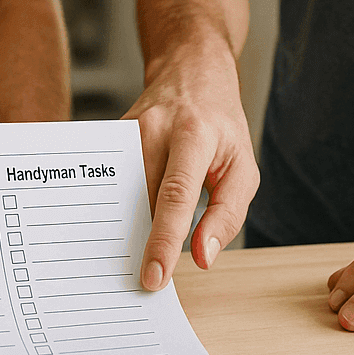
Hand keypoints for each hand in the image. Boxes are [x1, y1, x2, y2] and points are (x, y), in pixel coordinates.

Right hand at [127, 42, 258, 290]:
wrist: (190, 71)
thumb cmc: (220, 125)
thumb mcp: (243, 167)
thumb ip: (227, 214)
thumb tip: (202, 256)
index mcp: (193, 135)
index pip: (175, 195)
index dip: (163, 240)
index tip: (154, 278)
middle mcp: (154, 129)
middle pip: (139, 198)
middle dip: (137, 243)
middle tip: (135, 283)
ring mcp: (126, 130)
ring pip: (120, 193)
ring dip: (124, 228)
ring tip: (122, 262)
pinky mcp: (110, 136)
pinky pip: (112, 182)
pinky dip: (117, 209)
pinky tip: (117, 228)